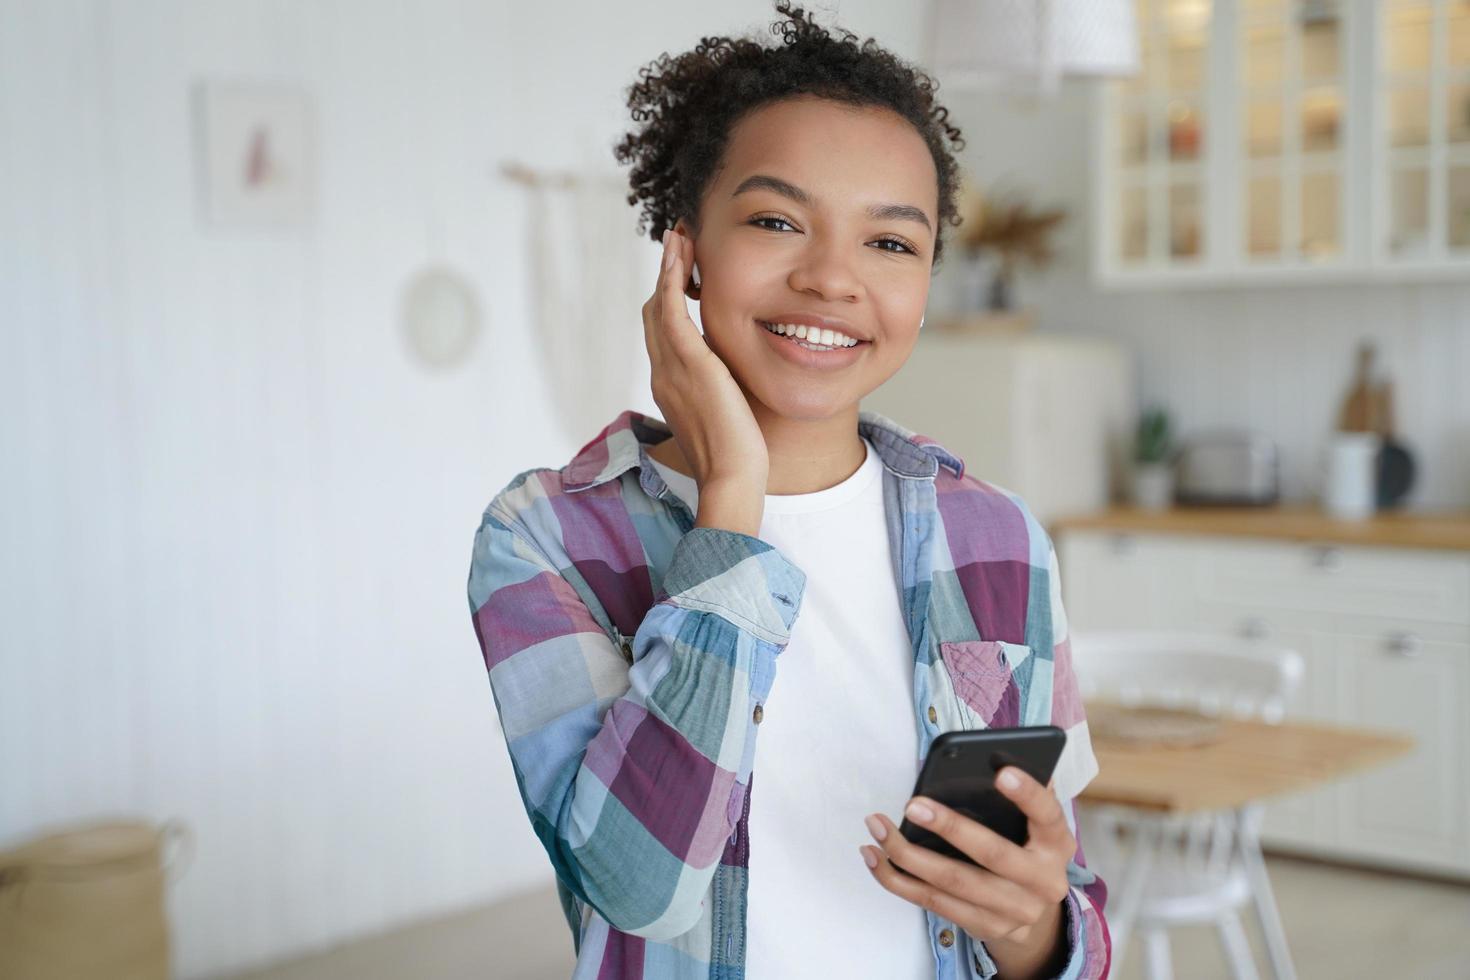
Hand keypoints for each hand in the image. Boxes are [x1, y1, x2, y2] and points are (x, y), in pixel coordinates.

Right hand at [643, 226, 767, 493]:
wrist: (732, 476)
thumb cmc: (737, 456)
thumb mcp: (725, 414)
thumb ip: (722, 391)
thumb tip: (735, 380)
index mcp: (669, 387)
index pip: (662, 335)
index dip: (668, 302)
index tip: (681, 276)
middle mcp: (662, 374)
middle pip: (653, 315)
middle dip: (664, 279)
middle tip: (678, 245)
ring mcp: (670, 367)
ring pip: (657, 305)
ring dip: (667, 268)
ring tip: (679, 237)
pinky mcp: (687, 362)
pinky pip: (669, 309)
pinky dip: (671, 278)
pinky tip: (680, 254)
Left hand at [859, 767, 1072, 960]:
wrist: (1037, 917)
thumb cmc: (1026, 849)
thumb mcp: (1037, 826)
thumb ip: (1021, 797)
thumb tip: (993, 759)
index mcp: (1056, 844)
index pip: (1047, 814)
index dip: (1028, 794)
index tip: (1002, 772)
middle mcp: (1042, 881)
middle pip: (992, 854)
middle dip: (950, 828)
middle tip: (912, 804)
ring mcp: (1013, 911)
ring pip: (953, 883)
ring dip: (907, 855)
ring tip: (877, 827)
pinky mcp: (984, 927)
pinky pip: (933, 903)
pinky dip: (898, 881)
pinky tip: (875, 857)